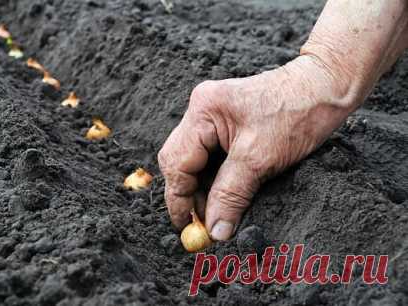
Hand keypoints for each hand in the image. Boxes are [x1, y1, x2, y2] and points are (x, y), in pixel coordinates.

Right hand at [158, 55, 353, 240]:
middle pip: (179, 160)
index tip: (185, 226)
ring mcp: (212, 115)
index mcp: (203, 111)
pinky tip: (224, 194)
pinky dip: (214, 177)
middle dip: (189, 194)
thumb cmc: (297, 113)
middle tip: (203, 223)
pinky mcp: (226, 122)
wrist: (324, 87)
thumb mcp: (259, 159)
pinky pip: (210, 155)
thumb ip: (231, 195)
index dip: (178, 198)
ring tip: (216, 212)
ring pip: (194, 160)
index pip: (176, 162)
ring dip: (202, 188)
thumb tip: (215, 230)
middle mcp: (201, 110)